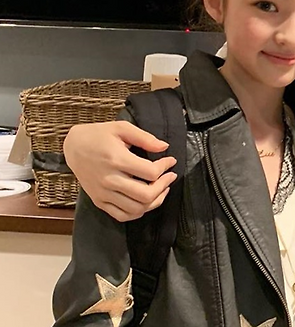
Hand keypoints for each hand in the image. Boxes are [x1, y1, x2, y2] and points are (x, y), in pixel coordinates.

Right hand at [63, 121, 177, 221]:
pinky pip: (122, 216)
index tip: (171, 161)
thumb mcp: (122, 128)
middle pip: (145, 195)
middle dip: (164, 186)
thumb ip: (145, 138)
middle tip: (169, 177)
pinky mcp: (99, 201)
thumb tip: (164, 147)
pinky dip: (138, 212)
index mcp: (117, 160)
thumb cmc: (99, 135)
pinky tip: (146, 201)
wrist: (73, 146)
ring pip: (136, 209)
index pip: (150, 172)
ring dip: (155, 201)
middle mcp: (109, 180)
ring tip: (162, 189)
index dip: (165, 167)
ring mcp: (103, 194)